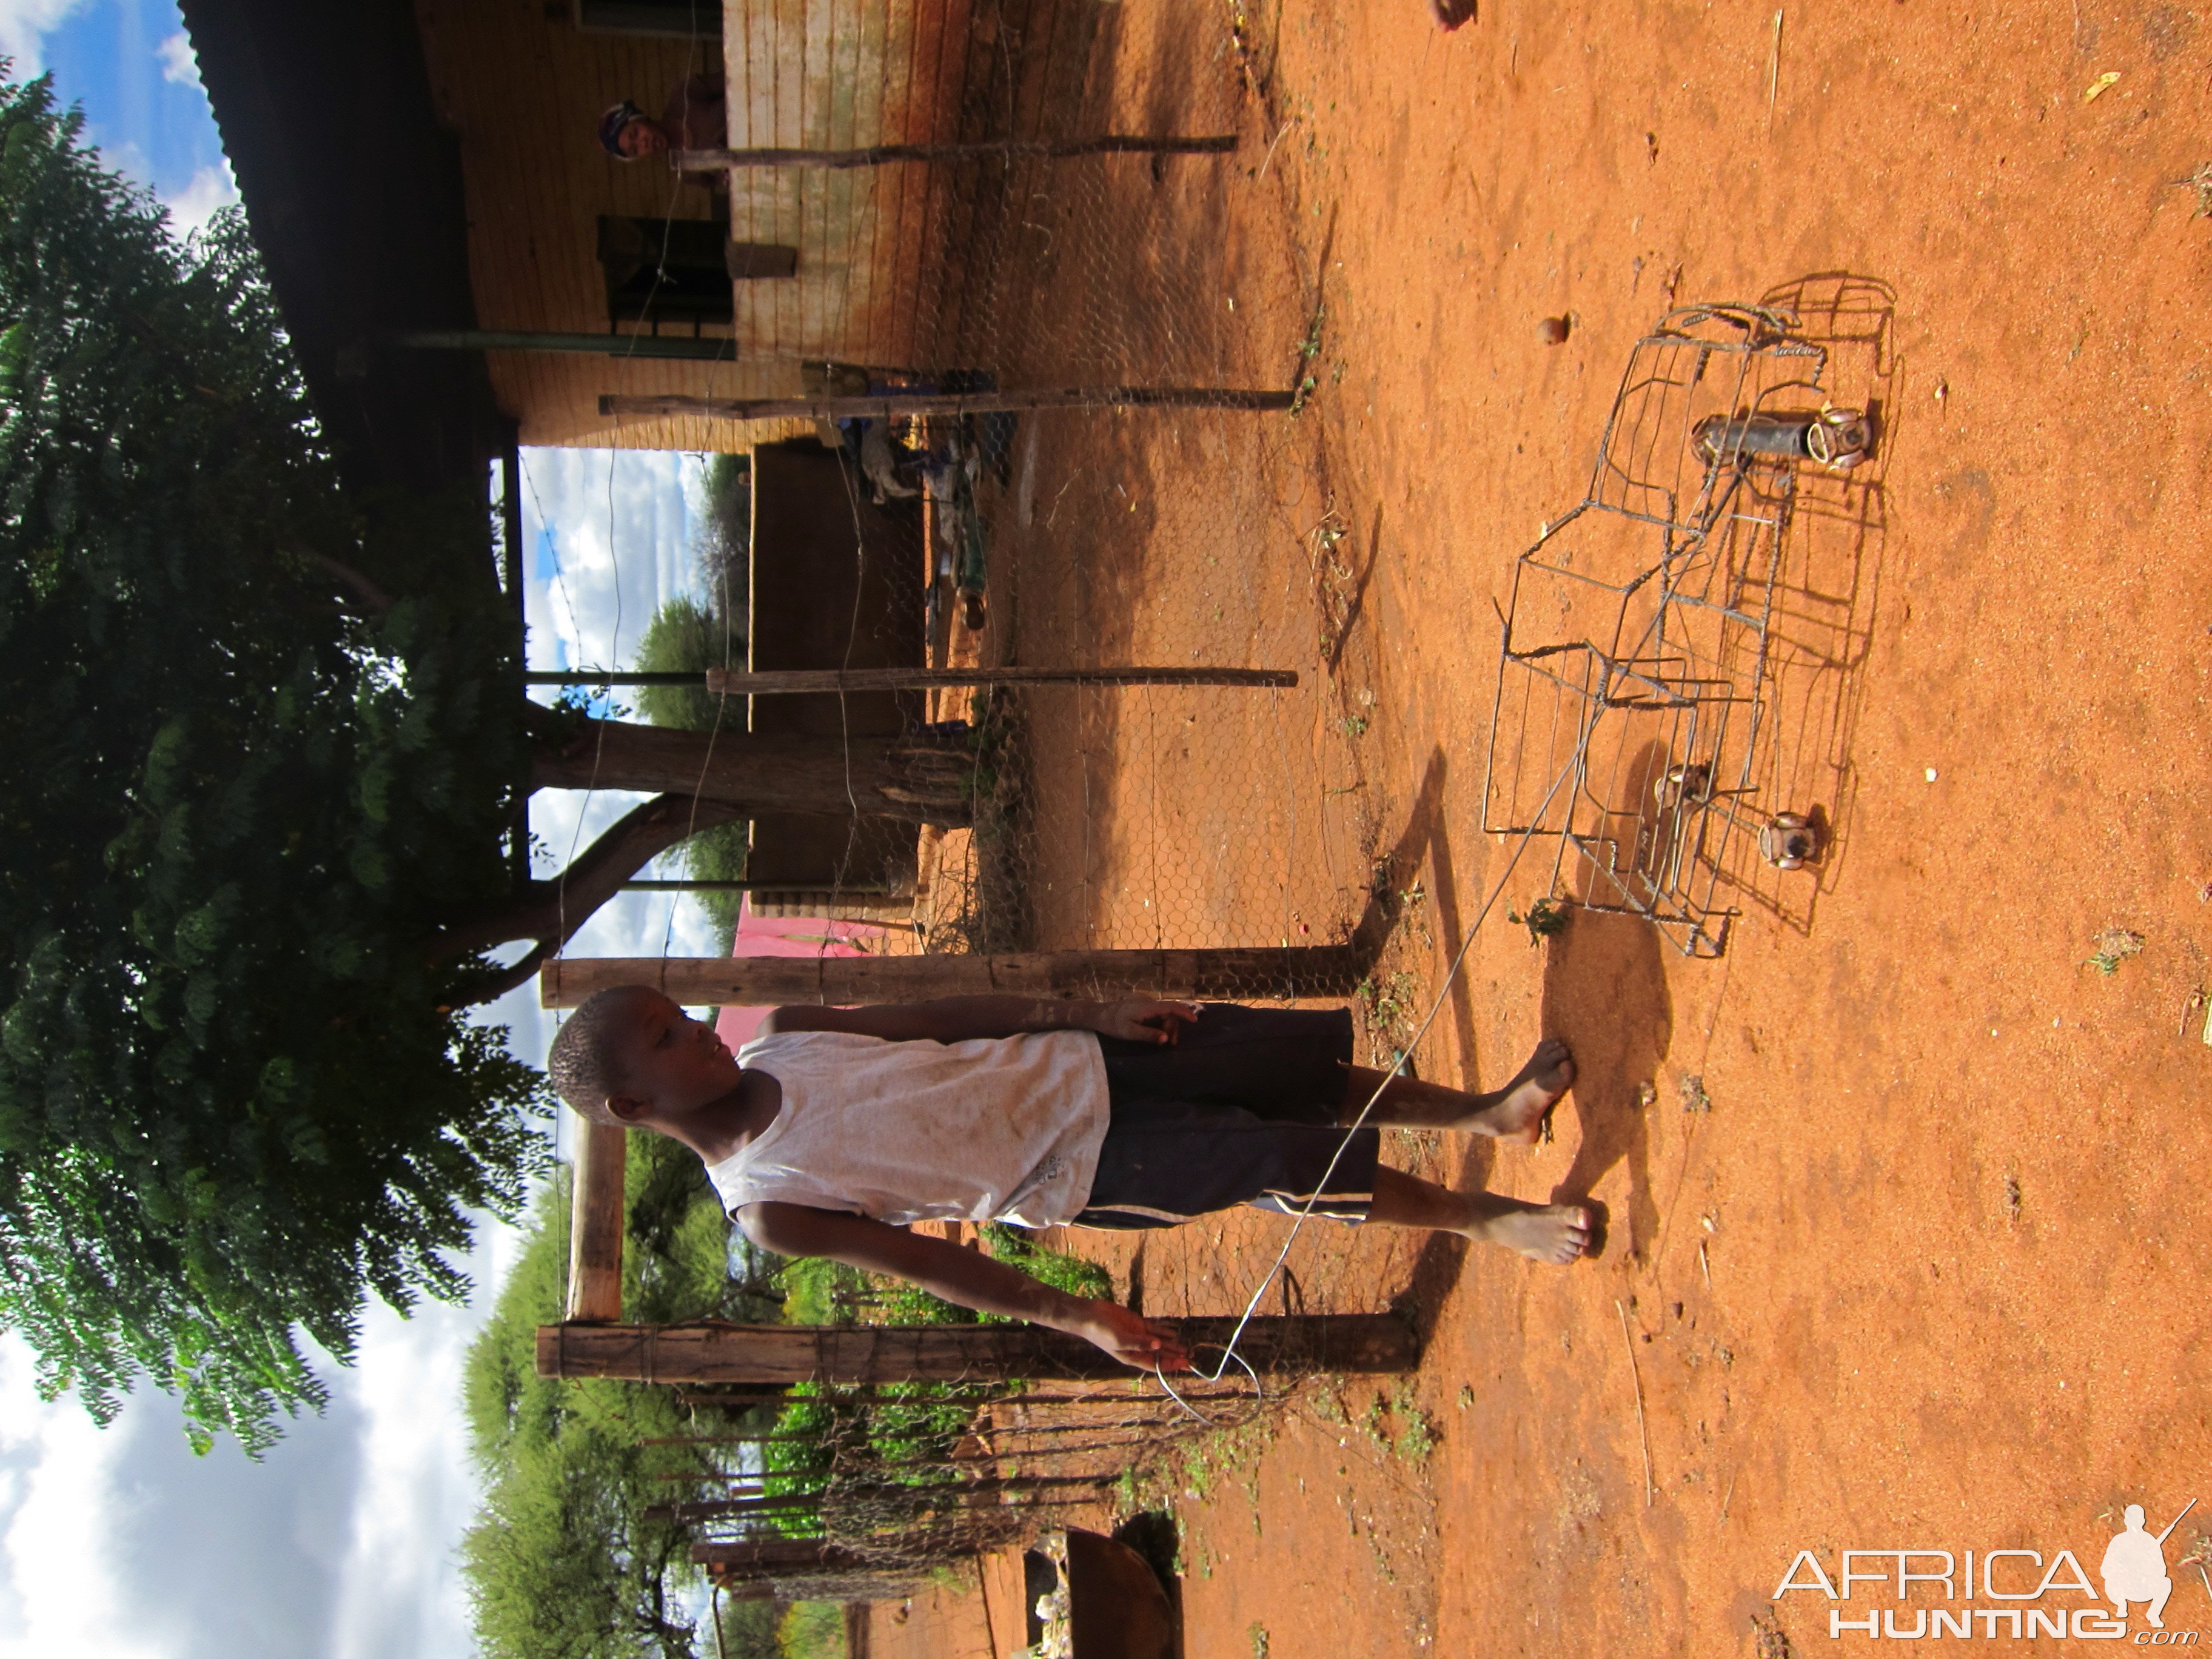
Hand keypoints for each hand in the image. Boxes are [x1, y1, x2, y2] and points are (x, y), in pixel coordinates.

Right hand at [1067, 1299, 1192, 1371]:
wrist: (1089, 1315)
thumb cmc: (1101, 1331)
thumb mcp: (1120, 1340)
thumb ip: (1139, 1343)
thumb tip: (1158, 1346)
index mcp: (1133, 1357)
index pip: (1156, 1364)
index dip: (1170, 1365)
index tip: (1185, 1365)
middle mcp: (1138, 1348)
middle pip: (1161, 1355)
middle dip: (1176, 1357)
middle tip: (1192, 1358)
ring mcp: (1138, 1335)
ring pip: (1160, 1342)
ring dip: (1173, 1345)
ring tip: (1188, 1349)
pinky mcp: (1137, 1324)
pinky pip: (1154, 1329)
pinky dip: (1164, 1331)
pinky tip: (1174, 1333)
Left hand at [1089, 999, 1202, 1043]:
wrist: (1099, 1014)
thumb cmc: (1113, 1024)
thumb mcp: (1130, 1033)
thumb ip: (1149, 1035)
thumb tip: (1166, 1039)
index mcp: (1148, 1007)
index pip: (1171, 1007)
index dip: (1185, 1012)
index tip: (1195, 1020)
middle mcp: (1149, 1002)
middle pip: (1169, 1013)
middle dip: (1173, 1028)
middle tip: (1170, 1044)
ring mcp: (1145, 1003)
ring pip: (1163, 1014)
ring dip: (1166, 1027)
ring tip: (1163, 1041)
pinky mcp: (1142, 1006)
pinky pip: (1157, 1014)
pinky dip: (1160, 1023)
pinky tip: (1156, 1033)